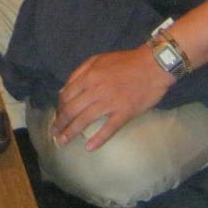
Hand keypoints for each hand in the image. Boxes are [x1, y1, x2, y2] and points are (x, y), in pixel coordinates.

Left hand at [51, 46, 172, 149]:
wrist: (153, 65)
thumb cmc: (125, 62)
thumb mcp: (97, 60)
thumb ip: (78, 73)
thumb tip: (62, 90)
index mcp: (88, 77)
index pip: (66, 96)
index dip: (59, 109)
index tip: (58, 117)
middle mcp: (95, 90)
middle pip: (71, 110)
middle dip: (60, 123)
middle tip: (54, 134)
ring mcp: (110, 102)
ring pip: (85, 120)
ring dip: (71, 133)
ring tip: (63, 142)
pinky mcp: (124, 112)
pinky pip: (109, 128)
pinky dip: (98, 139)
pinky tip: (89, 147)